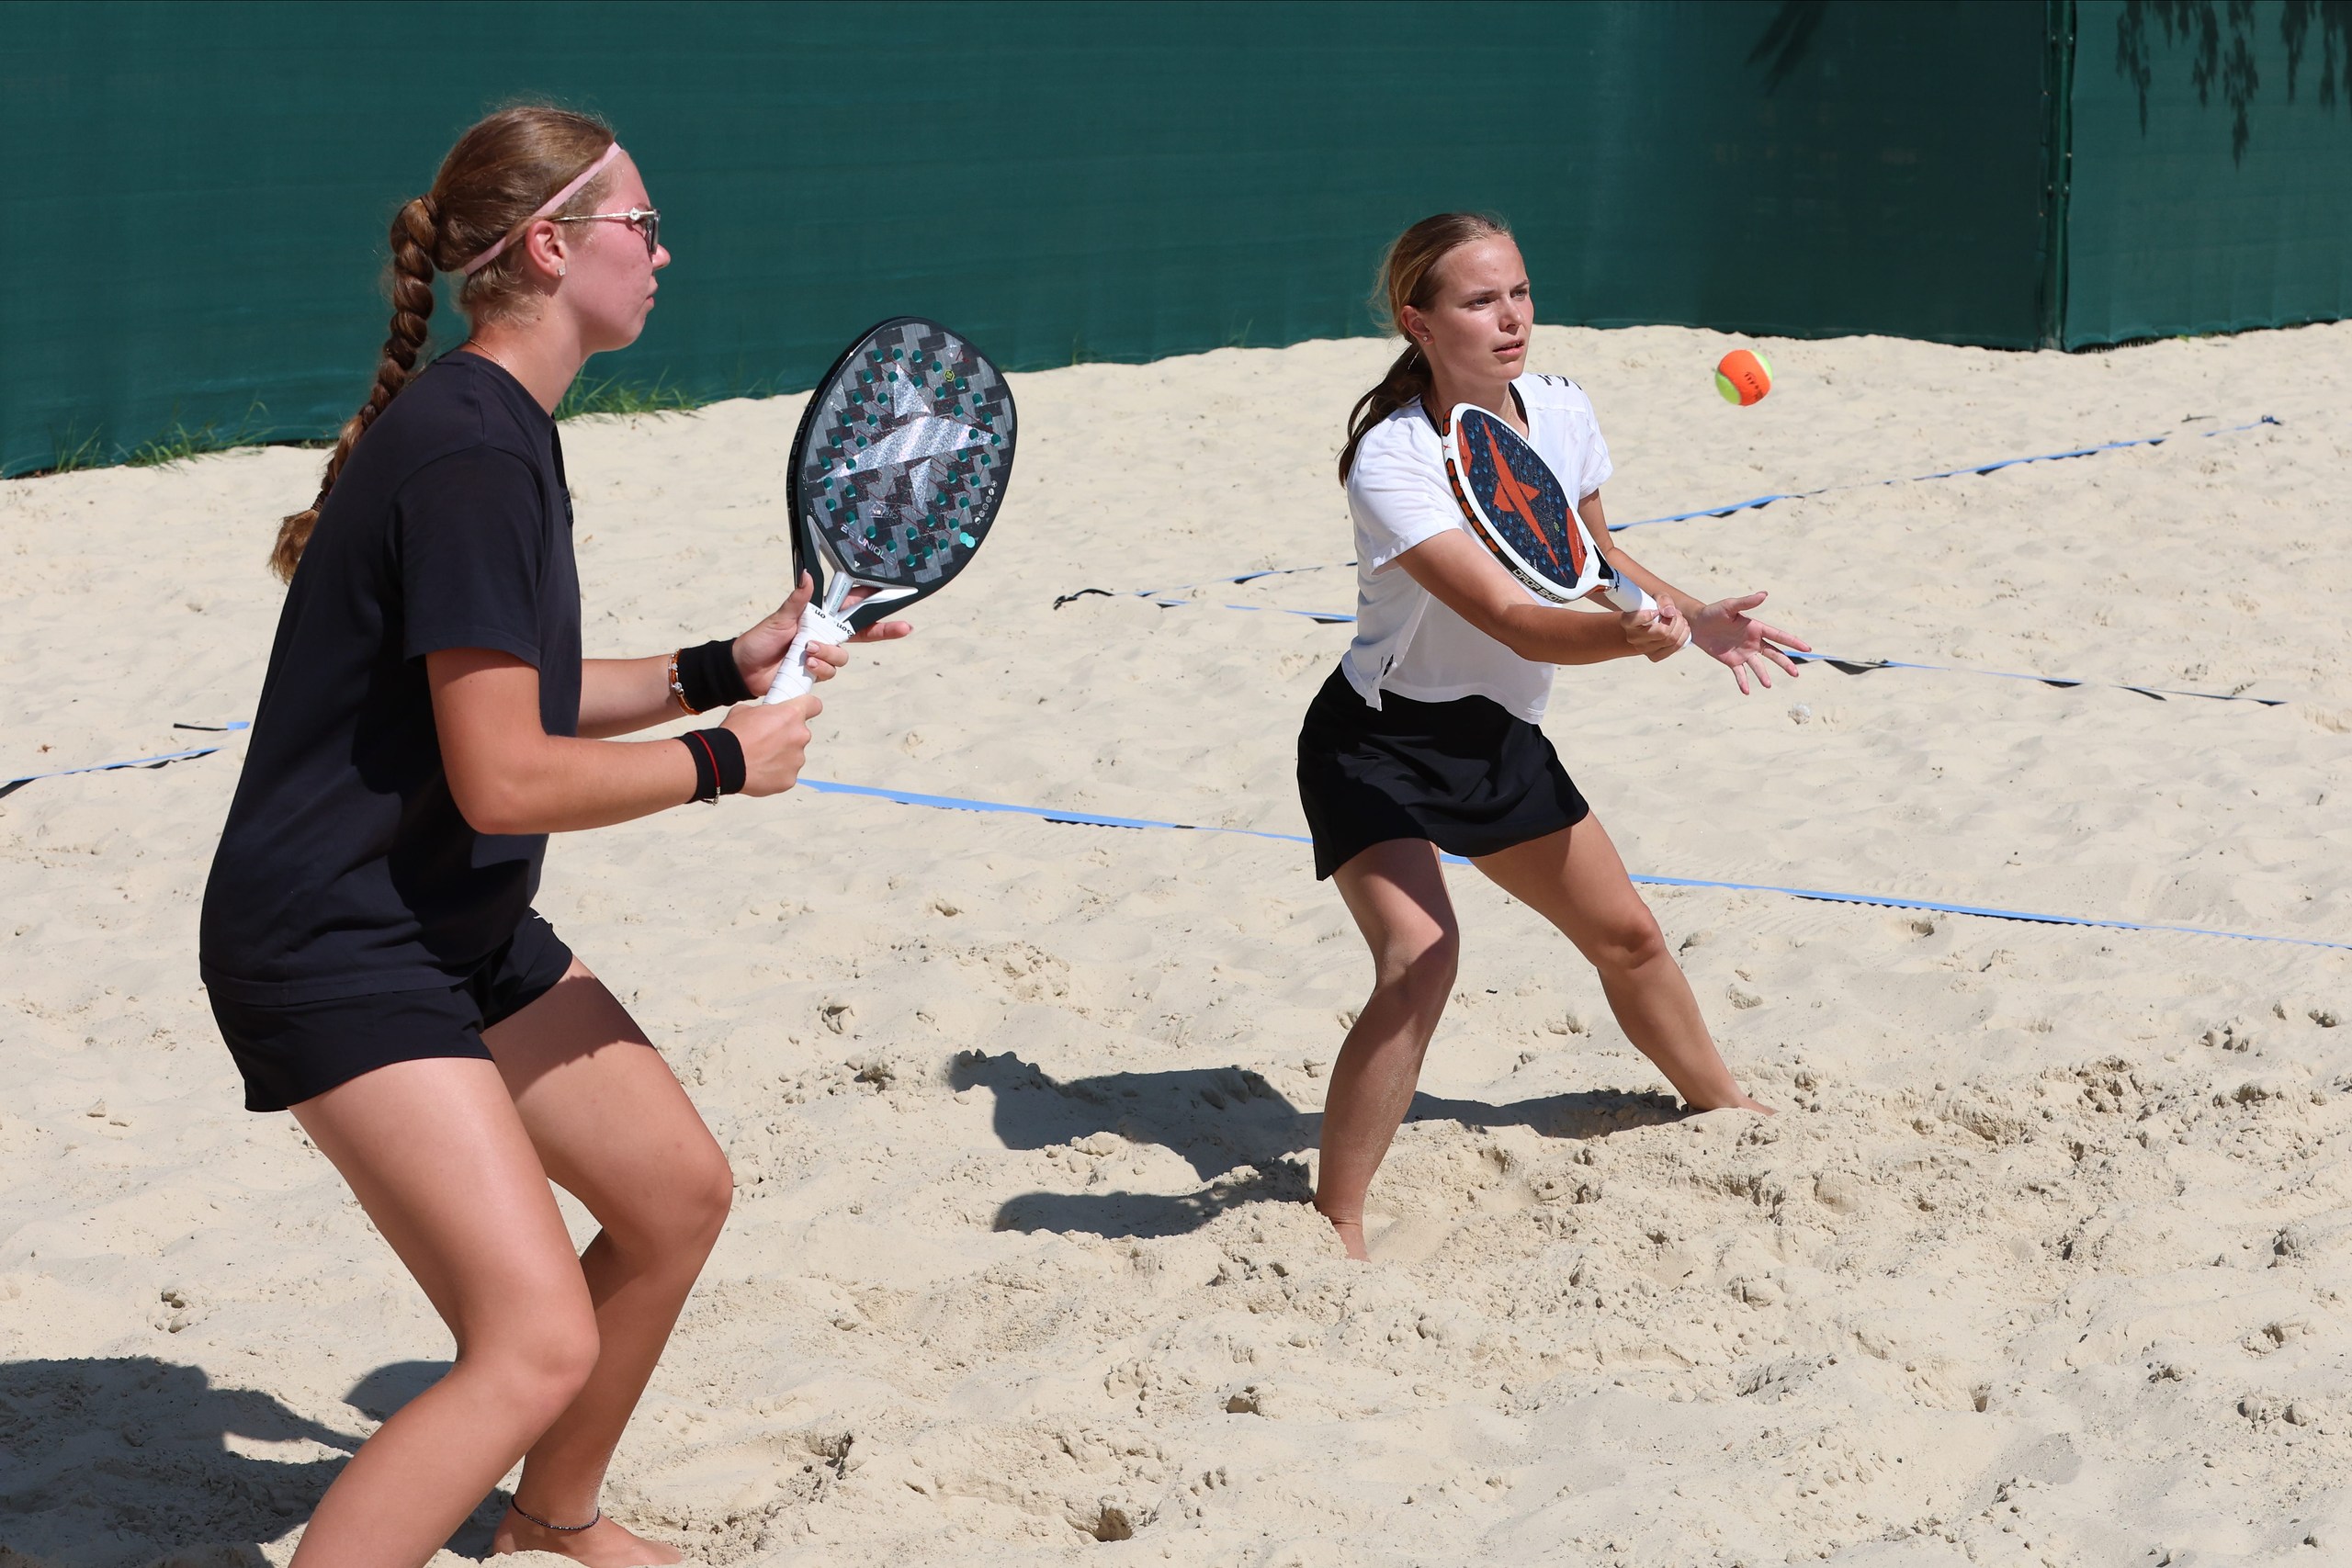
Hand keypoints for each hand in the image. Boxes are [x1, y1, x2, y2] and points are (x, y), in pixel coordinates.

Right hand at [720, 692, 819, 795]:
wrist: (723, 762)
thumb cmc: (733, 735)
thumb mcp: (745, 710)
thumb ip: (764, 712)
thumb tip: (764, 718)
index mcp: (791, 715)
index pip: (814, 705)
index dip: (808, 707)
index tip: (802, 711)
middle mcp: (800, 736)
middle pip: (800, 734)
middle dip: (787, 736)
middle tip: (766, 741)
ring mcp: (797, 760)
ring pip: (794, 755)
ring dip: (781, 755)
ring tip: (760, 758)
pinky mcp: (790, 779)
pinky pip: (786, 773)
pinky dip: (776, 772)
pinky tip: (760, 770)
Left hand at [731, 574, 915, 693]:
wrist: (743, 669)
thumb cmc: (759, 640)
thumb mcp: (779, 617)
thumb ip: (798, 600)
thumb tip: (807, 575)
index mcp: (819, 616)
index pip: (851, 608)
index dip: (873, 603)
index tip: (894, 597)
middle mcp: (824, 634)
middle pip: (861, 632)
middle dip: (883, 630)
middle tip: (904, 628)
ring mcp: (821, 654)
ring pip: (842, 656)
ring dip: (829, 653)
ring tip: (809, 651)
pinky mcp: (815, 672)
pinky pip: (829, 671)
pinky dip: (820, 668)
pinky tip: (806, 664)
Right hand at [1621, 595, 1690, 661]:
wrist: (1647, 624)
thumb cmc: (1651, 608)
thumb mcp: (1656, 598)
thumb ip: (1663, 601)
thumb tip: (1670, 613)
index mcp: (1627, 621)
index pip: (1635, 620)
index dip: (1648, 615)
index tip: (1655, 611)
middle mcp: (1633, 637)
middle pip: (1662, 632)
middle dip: (1675, 620)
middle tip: (1675, 613)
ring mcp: (1643, 649)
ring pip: (1671, 639)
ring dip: (1681, 626)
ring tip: (1679, 619)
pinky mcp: (1654, 657)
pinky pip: (1674, 647)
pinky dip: (1683, 636)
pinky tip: (1682, 628)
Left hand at [1690, 591, 1811, 693]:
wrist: (1697, 623)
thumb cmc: (1714, 612)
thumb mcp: (1730, 606)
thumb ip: (1747, 602)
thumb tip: (1764, 594)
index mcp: (1756, 628)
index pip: (1778, 636)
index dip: (1793, 642)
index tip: (1807, 649)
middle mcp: (1753, 642)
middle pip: (1773, 654)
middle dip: (1785, 663)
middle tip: (1796, 674)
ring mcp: (1743, 653)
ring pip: (1758, 666)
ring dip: (1764, 676)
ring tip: (1768, 685)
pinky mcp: (1731, 661)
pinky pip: (1740, 674)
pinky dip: (1743, 682)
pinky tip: (1746, 691)